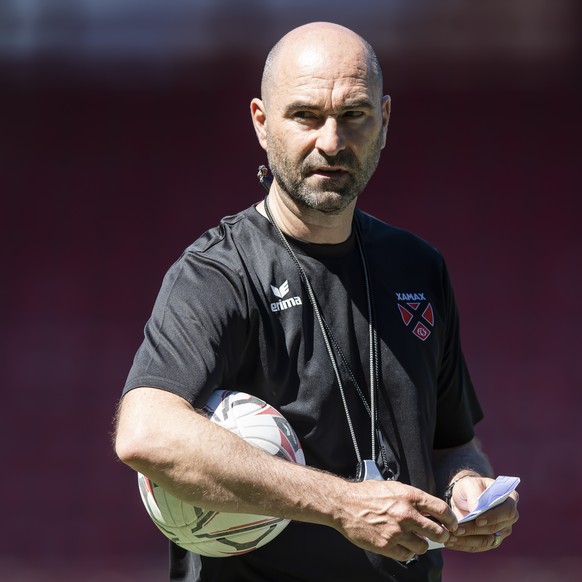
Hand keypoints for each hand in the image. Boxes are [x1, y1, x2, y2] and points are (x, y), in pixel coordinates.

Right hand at [336, 480, 457, 561]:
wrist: (344, 505)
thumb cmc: (368, 494)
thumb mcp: (394, 488)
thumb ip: (412, 499)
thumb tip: (431, 511)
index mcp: (409, 496)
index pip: (441, 510)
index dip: (451, 519)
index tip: (452, 524)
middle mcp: (406, 514)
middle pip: (437, 532)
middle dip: (441, 536)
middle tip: (439, 536)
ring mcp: (397, 532)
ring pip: (423, 546)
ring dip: (422, 544)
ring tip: (414, 539)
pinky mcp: (387, 546)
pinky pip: (408, 555)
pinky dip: (407, 551)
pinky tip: (401, 544)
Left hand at [445, 476, 518, 551]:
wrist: (463, 495)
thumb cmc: (469, 487)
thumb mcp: (469, 484)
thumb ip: (474, 494)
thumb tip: (475, 510)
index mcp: (510, 499)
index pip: (508, 511)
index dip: (494, 517)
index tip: (478, 520)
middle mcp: (509, 517)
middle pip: (496, 529)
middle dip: (475, 530)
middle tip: (457, 530)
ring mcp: (501, 531)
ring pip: (487, 540)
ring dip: (468, 540)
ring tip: (451, 537)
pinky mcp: (491, 540)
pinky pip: (479, 546)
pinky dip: (465, 545)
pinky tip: (452, 542)